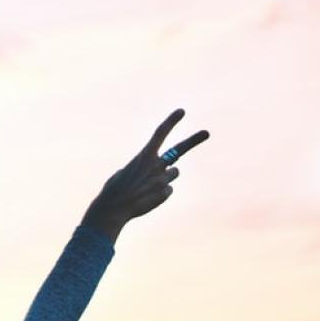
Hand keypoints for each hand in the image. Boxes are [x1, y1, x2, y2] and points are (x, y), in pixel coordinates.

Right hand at [81, 109, 208, 242]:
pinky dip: (159, 194)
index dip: (171, 121)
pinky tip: (146, 198)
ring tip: (147, 188)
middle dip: (193, 140)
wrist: (113, 209)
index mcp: (143, 156)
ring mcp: (163, 179)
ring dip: (164, 178)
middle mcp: (156, 164)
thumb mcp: (124, 172)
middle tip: (206, 133)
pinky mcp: (165, 193)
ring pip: (173, 174)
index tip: (181, 111)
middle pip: (178, 150)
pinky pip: (168, 190)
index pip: (160, 134)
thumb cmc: (114, 190)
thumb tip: (154, 172)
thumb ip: (141, 168)